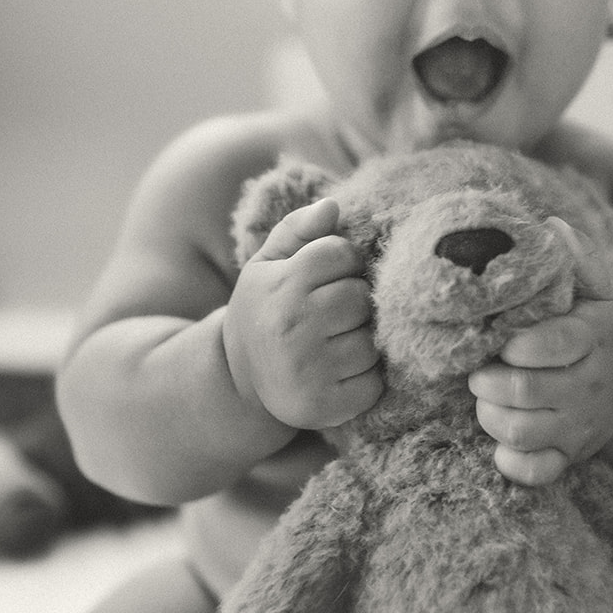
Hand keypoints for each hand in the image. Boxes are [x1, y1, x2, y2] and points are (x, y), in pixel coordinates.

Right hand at [223, 197, 382, 429]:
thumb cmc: (264, 309)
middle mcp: (292, 327)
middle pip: (361, 297)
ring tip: (335, 342)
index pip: (341, 253)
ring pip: (373, 341)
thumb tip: (333, 206)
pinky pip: (375, 382)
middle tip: (333, 313)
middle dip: (355, 301)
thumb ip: (298, 229)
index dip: (343, 262)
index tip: (329, 276)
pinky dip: (366, 378)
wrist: (238, 377)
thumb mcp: (268, 264)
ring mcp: (310, 370)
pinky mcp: (326, 407)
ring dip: (363, 340)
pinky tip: (340, 372)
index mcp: (280, 286)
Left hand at [468, 218, 612, 485]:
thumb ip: (577, 258)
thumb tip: (549, 227)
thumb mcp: (599, 290)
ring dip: (490, 415)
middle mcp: (590, 386)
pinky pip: (536, 472)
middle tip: (478, 369)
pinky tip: (502, 441)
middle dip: (487, 380)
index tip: (503, 342)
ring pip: (521, 430)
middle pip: (524, 391)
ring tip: (486, 397)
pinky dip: (512, 462)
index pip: (554, 344)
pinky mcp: (571, 456)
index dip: (517, 345)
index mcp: (594, 338)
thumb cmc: (602, 328)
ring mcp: (580, 426)